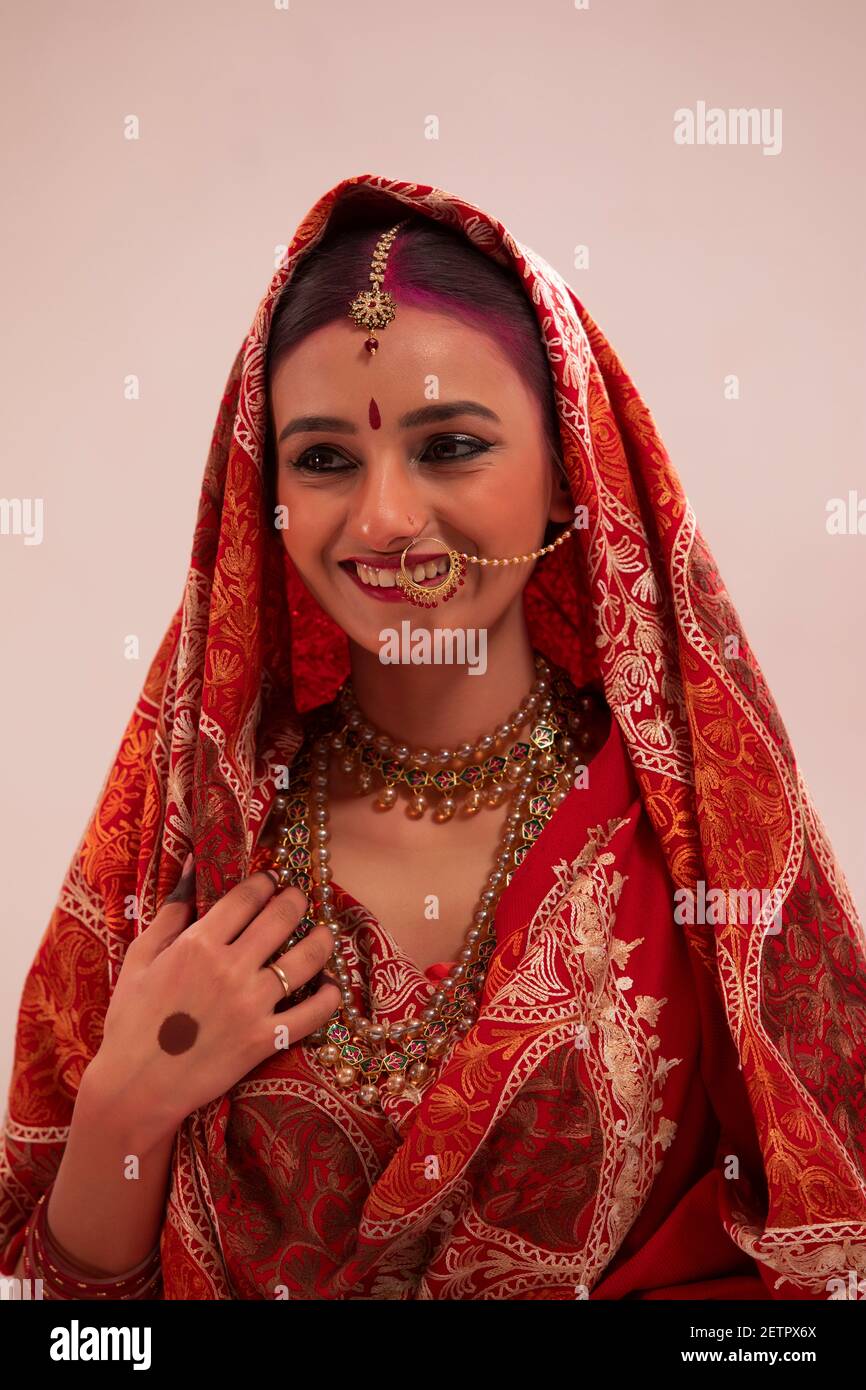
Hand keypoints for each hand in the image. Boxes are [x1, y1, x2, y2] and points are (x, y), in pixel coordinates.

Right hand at [88, 857, 339, 1140]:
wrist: (134, 1087)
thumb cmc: (131, 1022)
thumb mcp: (139, 959)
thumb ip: (170, 914)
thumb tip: (191, 866)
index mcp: (198, 944)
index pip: (246, 897)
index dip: (264, 883)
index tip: (271, 881)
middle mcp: (230, 968)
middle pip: (281, 918)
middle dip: (295, 900)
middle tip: (298, 898)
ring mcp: (251, 1004)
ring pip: (305, 959)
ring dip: (322, 940)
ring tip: (324, 934)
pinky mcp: (264, 1040)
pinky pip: (312, 1013)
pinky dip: (328, 998)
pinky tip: (330, 987)